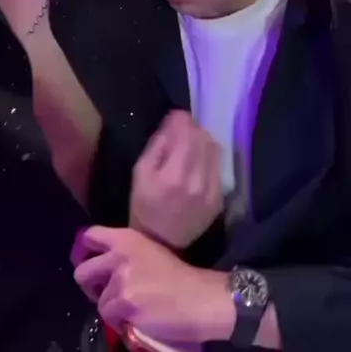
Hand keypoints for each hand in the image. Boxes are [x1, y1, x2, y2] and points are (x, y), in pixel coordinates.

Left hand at [72, 226, 232, 344]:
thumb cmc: (178, 276)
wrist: (200, 298)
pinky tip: (138, 320)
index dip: (84, 251)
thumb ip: (124, 255)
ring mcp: (120, 280)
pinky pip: (110, 319)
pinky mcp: (124, 304)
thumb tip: (102, 267)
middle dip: (90, 286)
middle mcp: (119, 255)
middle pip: (82, 272)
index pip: (90, 236)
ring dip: (112, 309)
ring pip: (99, 301)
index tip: (89, 263)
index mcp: (126, 238)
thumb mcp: (149, 251)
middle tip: (104, 293)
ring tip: (133, 309)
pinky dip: (121, 323)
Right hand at [129, 110, 222, 248]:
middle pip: (202, 138)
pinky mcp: (218, 198)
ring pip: (214, 148)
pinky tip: (197, 159)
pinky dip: (208, 156)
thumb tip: (173, 122)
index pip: (186, 133)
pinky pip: (217, 165)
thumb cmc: (144, 205)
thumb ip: (158, 145)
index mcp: (174, 175)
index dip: (181, 119)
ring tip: (190, 141)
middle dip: (192, 127)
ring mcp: (211, 191)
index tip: (175, 116)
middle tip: (181, 127)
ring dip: (202, 139)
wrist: (161, 242)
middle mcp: (197, 181)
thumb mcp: (140, 172)